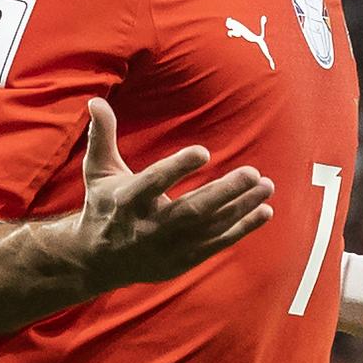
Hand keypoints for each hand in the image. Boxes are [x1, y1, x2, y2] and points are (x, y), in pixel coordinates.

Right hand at [61, 97, 272, 296]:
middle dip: (224, 192)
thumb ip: (102, 136)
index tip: (203, 151)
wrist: (98, 259)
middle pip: (191, 209)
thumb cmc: (103, 205)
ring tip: (266, 186)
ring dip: (241, 207)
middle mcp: (148, 226)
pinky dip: (242, 228)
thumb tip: (96, 101)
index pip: (154, 182)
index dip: (178, 167)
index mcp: (127, 199)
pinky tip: (264, 211)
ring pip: (210, 227)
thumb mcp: (98, 171)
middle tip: (253, 173)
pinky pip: (217, 243)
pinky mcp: (182, 260)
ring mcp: (168, 246)